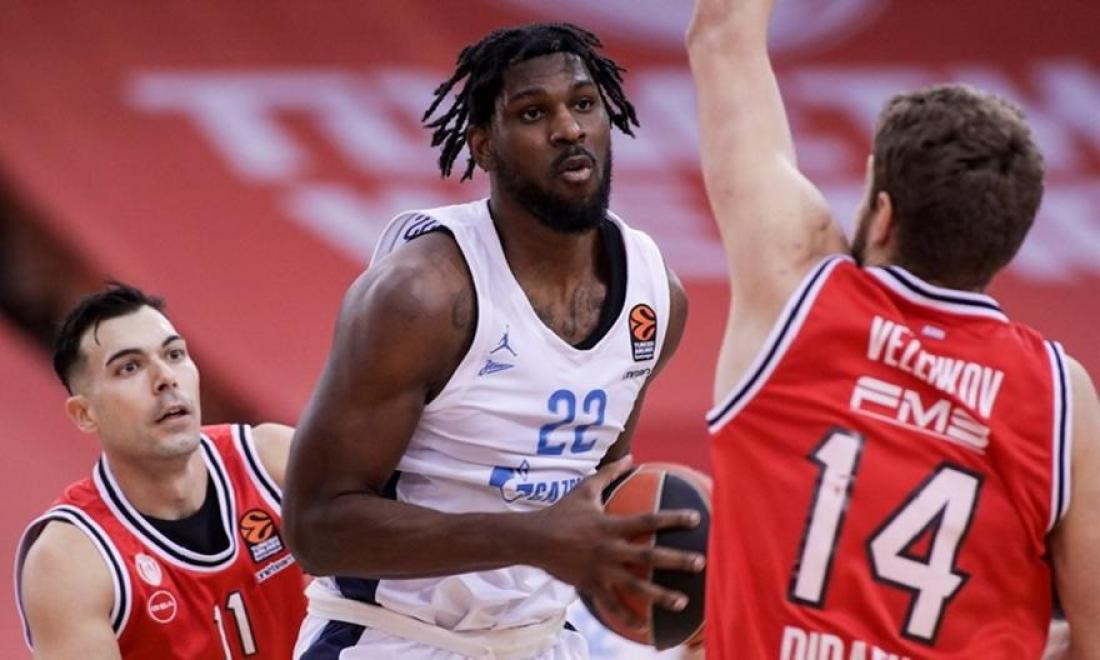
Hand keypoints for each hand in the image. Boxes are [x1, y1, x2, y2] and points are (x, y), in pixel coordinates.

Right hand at [528, 456, 705, 628]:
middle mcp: (610, 548)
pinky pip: (611, 605)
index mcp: (611, 525)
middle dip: (677, 560)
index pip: (648, 520)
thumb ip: (609, 474)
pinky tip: (644, 627)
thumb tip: (630, 456)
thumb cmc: (561, 512)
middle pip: (649, 555)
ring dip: (660, 596)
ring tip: (682, 602)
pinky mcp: (590, 585)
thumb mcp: (585, 489)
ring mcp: (601, 569)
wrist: (533, 539)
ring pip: (635, 586)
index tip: (696, 520)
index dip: (673, 519)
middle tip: (700, 563)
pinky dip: (627, 616)